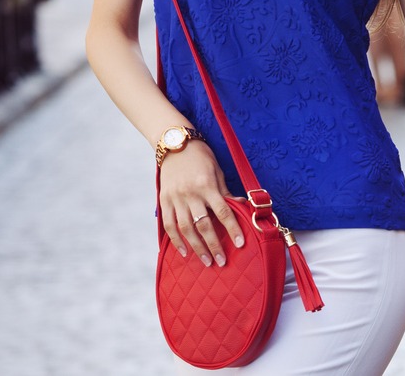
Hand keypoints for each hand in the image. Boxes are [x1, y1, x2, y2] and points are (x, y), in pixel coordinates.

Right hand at [157, 142, 244, 267]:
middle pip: (203, 225)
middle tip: (221, 261)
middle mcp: (190, 193)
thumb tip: (240, 208)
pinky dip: (176, 240)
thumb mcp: (217, 171)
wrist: (175, 144)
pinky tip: (185, 252)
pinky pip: (169, 225)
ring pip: (186, 229)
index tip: (239, 244)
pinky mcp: (164, 201)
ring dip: (196, 247)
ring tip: (206, 261)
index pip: (222, 211)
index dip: (232, 228)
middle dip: (213, 245)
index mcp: (206, 185)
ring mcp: (175, 198)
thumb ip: (225, 192)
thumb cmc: (201, 157)